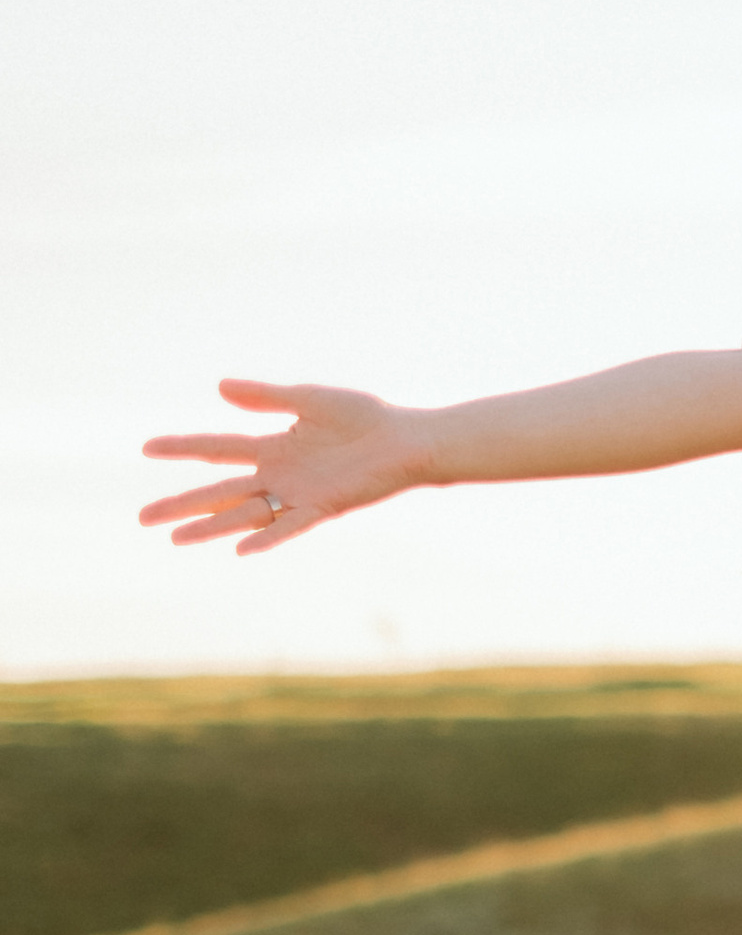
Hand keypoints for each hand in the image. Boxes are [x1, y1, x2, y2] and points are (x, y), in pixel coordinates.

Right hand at [140, 379, 431, 552]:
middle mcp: (278, 475)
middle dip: (181, 503)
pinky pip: (289, 525)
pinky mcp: (323, 507)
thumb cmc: (364, 418)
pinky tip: (240, 548)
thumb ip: (266, 397)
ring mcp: (297, 494)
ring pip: (243, 514)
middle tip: (142, 517)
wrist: (405, 440)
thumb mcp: (309, 400)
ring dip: (209, 526)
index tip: (146, 447)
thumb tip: (218, 386)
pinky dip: (266, 537)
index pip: (217, 447)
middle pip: (219, 490)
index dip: (183, 447)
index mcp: (272, 446)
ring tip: (174, 538)